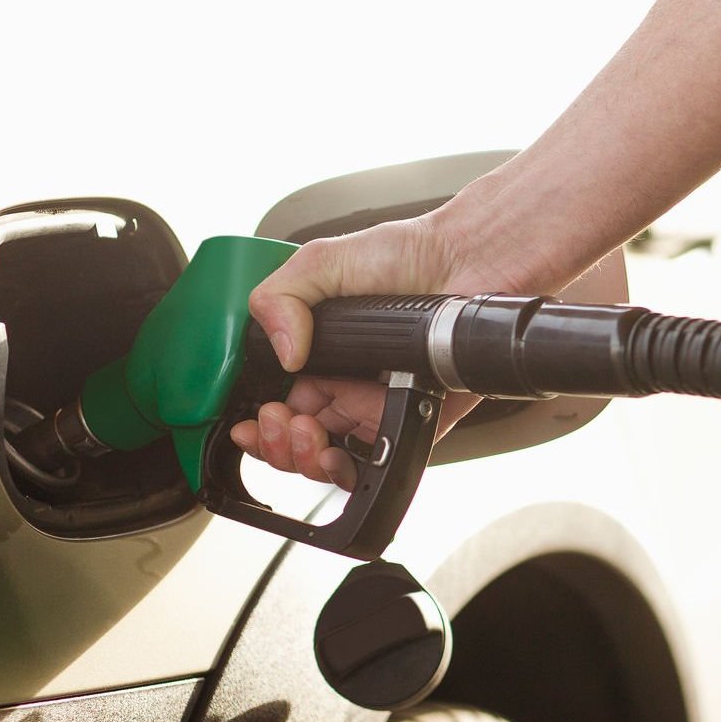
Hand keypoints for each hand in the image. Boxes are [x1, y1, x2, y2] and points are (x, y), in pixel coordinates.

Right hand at [233, 217, 480, 487]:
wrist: (465, 261)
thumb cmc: (406, 255)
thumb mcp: (321, 263)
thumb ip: (279, 299)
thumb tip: (282, 354)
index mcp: (320, 354)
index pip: (280, 405)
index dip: (263, 423)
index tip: (254, 419)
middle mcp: (347, 384)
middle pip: (301, 441)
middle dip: (279, 446)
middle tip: (281, 423)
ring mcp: (380, 404)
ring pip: (335, 460)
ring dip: (309, 461)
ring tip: (308, 434)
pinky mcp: (418, 420)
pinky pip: (385, 459)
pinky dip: (359, 466)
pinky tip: (342, 450)